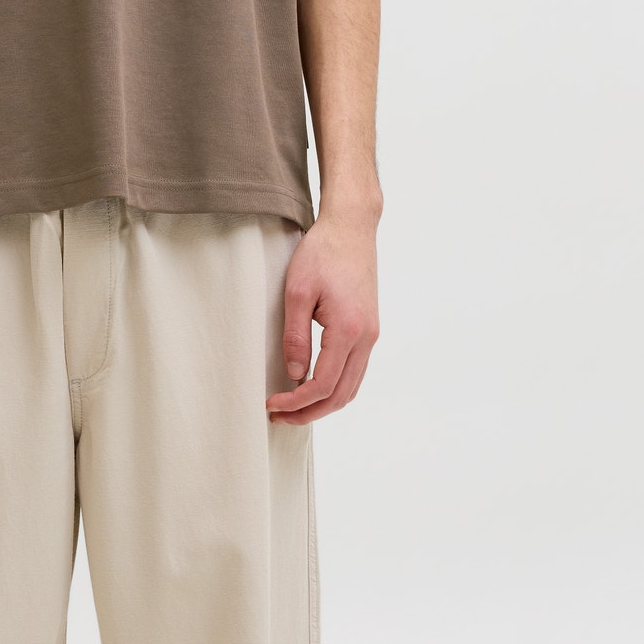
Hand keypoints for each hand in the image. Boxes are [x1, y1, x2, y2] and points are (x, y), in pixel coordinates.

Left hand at [265, 209, 379, 423]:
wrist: (351, 228)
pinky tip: (314, 385)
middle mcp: (366, 338)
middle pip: (341, 395)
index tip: (272, 404)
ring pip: (352, 387)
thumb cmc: (323, 252)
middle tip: (279, 415)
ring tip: (293, 406)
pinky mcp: (369, 328)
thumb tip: (294, 374)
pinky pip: (355, 370)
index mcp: (348, 330)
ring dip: (324, 403)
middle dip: (310, 412)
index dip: (296, 402)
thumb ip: (296, 336)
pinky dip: (336, 387)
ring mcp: (371, 334)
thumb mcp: (297, 291)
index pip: (323, 385)